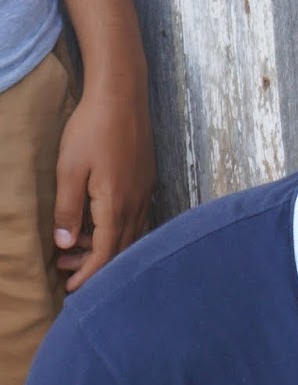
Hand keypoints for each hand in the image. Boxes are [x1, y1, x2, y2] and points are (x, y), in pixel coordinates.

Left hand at [53, 82, 154, 291]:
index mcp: (116, 202)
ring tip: (75, 246)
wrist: (122, 96)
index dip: (90, 273)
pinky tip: (98, 223)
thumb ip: (68, 209)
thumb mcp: (69, 169)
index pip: (106, 251)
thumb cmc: (93, 129)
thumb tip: (66, 244)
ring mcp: (144, 190)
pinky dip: (116, 229)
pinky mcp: (145, 180)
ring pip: (130, 232)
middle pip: (121, 247)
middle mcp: (136, 201)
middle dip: (94, 264)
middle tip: (64, 269)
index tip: (73, 289)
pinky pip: (135, 217)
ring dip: (105, 246)